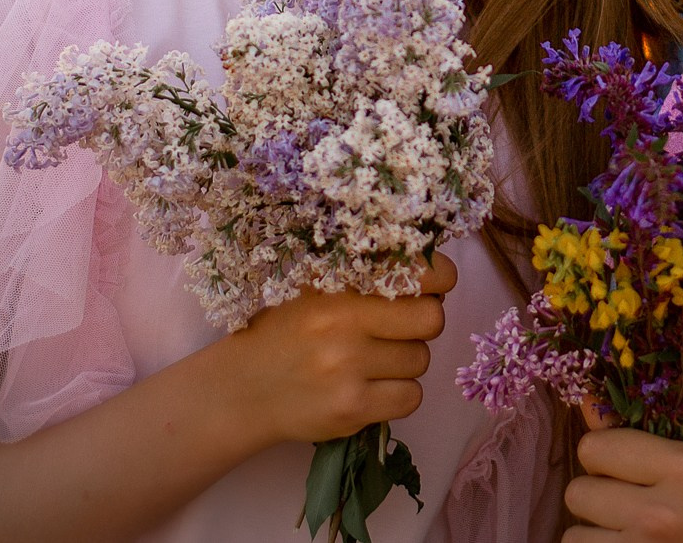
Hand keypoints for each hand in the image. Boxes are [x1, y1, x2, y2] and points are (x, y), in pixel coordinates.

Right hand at [198, 253, 456, 449]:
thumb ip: (362, 276)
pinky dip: (400, 393)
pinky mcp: (352, 410)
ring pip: (421, 360)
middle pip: (431, 320)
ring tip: (374, 359)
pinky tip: (373, 386)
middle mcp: (344, 327)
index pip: (420, 275)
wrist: (244, 390)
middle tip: (401, 326)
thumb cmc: (283, 332)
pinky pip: (412, 397)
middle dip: (424, 322)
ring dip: (406, 359)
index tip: (434, 284)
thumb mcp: (313, 289)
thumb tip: (430, 272)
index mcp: (337, 288)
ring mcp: (348, 371)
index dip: (438, 279)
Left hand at [565, 427, 682, 542]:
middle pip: (577, 492)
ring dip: (594, 532)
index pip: (594, 448)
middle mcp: (663, 513)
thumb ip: (637, 434)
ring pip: (572, 534)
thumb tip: (586, 400)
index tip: (623, 469)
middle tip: (625, 505)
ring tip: (625, 532)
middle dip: (597, 497)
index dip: (604, 457)